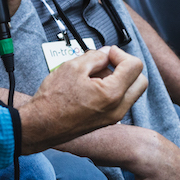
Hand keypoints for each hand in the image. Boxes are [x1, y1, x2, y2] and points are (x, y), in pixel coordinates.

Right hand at [20, 46, 147, 152]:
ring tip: (94, 75)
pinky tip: (92, 86)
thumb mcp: (72, 67)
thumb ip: (95, 56)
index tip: (106, 54)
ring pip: (131, 91)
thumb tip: (106, 54)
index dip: (119, 54)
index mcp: (112, 94)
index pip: (134, 66)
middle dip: (126, 66)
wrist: (39, 126)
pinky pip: (120, 101)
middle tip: (107, 62)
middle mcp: (117, 109)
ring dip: (120, 78)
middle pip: (140, 80)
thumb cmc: (51, 101)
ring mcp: (113, 117)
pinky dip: (113, 90)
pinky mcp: (107, 121)